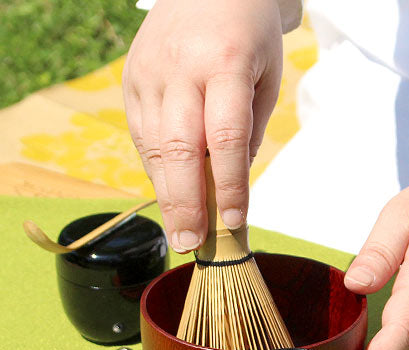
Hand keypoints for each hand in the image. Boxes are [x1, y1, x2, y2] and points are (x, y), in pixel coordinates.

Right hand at [122, 0, 283, 251]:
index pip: (224, 138)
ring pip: (155, 146)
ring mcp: (149, 73)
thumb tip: (230, 187)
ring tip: (180, 232)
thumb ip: (246, 133)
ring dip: (168, 195)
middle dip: (186, 203)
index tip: (234, 222)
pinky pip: (142, 136)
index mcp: (225, 64)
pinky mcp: (131, 80)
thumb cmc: (247, 36)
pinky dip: (157, 169)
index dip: (229, 185)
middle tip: (191, 243)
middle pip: (180, 148)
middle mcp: (180, 68)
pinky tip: (170, 194)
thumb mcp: (264, 80)